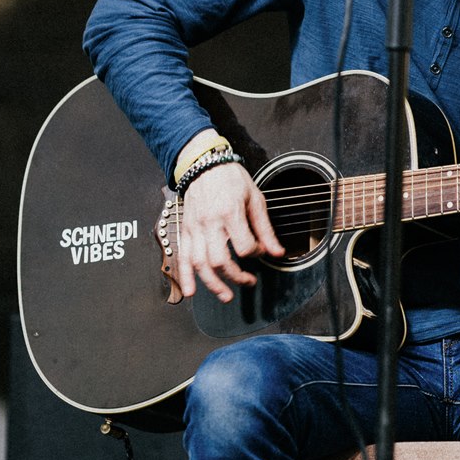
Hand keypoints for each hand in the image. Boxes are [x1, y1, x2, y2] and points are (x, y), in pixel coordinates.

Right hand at [176, 164, 283, 301]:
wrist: (203, 164)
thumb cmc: (230, 178)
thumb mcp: (255, 198)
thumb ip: (265, 228)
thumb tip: (277, 252)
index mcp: (230, 213)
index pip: (244, 246)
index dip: (256, 254)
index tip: (260, 251)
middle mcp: (210, 222)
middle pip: (220, 260)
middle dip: (236, 276)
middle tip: (248, 281)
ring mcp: (194, 228)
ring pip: (200, 264)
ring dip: (212, 284)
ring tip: (225, 295)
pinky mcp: (185, 230)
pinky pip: (182, 257)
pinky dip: (185, 276)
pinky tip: (190, 291)